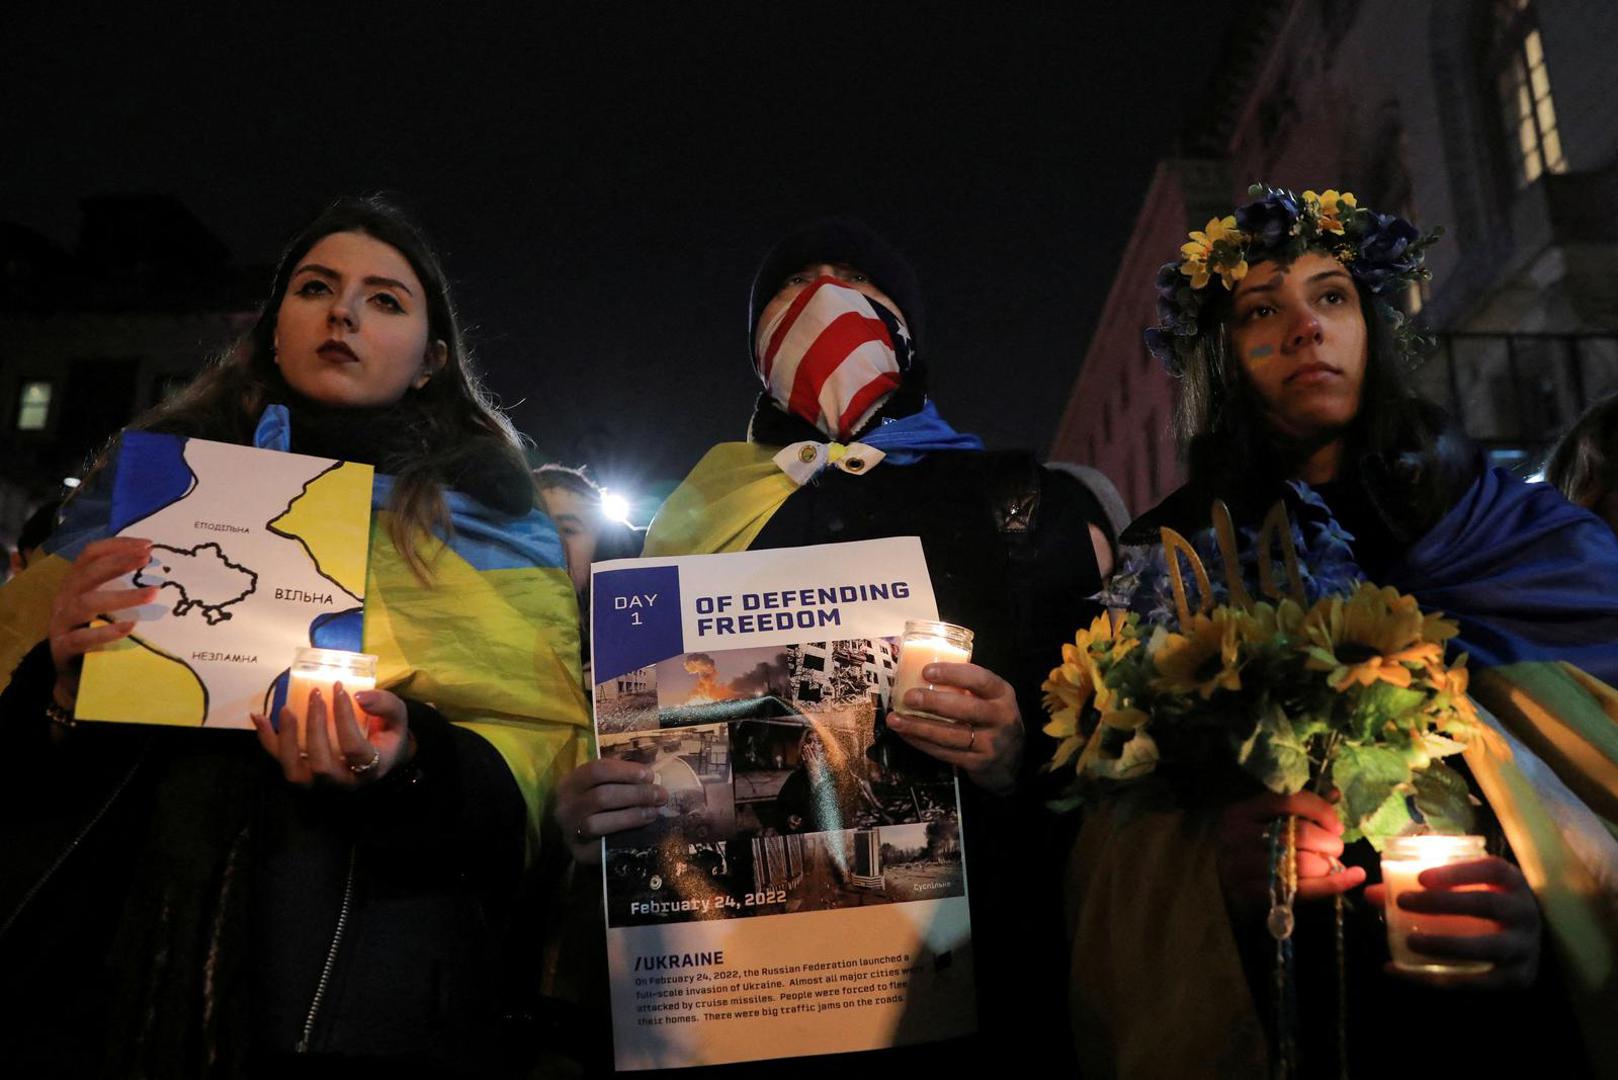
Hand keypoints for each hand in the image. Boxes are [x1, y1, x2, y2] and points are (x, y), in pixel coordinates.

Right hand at [47, 537, 159, 707]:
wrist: (70, 673)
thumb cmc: (92, 633)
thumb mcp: (103, 607)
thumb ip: (120, 588)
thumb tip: (159, 568)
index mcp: (75, 584)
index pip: (90, 555)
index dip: (116, 546)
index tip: (148, 544)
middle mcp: (65, 599)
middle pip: (87, 574)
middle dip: (118, 563)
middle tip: (148, 559)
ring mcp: (61, 624)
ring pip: (86, 603)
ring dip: (122, 597)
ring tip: (152, 594)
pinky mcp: (63, 648)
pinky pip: (82, 638)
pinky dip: (107, 632)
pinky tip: (130, 627)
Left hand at [251, 684, 411, 788]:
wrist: (379, 759)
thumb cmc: (387, 737)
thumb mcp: (398, 719)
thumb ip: (385, 705)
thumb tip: (359, 695)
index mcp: (370, 769)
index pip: (353, 748)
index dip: (344, 719)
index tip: (339, 689)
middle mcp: (342, 783)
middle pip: (322, 764)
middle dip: (315, 727)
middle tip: (315, 695)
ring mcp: (318, 785)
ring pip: (295, 771)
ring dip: (288, 739)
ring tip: (287, 710)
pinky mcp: (301, 777)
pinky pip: (278, 762)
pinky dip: (266, 740)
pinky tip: (258, 717)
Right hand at [556, 758, 667, 864]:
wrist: (578, 834)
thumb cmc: (595, 803)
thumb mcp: (601, 784)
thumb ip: (620, 778)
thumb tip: (650, 777)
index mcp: (571, 782)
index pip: (597, 770)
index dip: (626, 772)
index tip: (650, 775)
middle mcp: (565, 806)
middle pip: (601, 796)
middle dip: (636, 795)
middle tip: (661, 795)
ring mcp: (569, 831)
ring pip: (597, 823)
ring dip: (630, 817)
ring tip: (653, 812)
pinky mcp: (578, 852)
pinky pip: (599, 847)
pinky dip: (620, 837)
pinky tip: (639, 832)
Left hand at [884, 662, 1023, 794]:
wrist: (1012, 763)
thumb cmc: (992, 721)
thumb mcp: (991, 700)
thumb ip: (968, 688)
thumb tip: (920, 671)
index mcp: (1002, 694)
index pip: (980, 679)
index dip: (953, 674)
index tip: (927, 671)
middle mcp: (1001, 717)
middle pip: (966, 709)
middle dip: (934, 702)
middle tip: (908, 697)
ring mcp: (991, 743)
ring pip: (951, 735)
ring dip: (920, 727)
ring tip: (895, 720)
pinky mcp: (979, 764)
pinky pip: (946, 753)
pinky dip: (923, 744)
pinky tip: (907, 735)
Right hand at [1216, 790, 1364, 917]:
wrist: (1218, 885)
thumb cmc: (1250, 849)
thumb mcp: (1264, 823)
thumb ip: (1297, 810)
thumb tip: (1336, 794)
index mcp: (1242, 812)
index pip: (1288, 801)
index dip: (1320, 811)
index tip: (1337, 826)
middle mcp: (1237, 836)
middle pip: (1298, 834)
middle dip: (1328, 842)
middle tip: (1336, 849)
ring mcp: (1241, 866)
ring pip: (1300, 864)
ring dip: (1327, 866)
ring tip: (1332, 866)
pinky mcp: (1250, 894)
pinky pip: (1300, 890)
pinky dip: (1331, 885)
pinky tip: (1350, 879)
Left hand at [1364, 856, 1539, 988]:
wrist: (1525, 943)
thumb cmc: (1484, 906)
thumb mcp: (1464, 890)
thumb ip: (1421, 889)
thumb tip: (1372, 894)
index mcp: (1512, 883)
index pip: (1491, 869)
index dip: (1458, 872)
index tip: (1421, 878)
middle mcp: (1526, 913)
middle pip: (1488, 904)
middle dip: (1443, 903)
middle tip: (1403, 902)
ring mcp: (1525, 949)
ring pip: (1486, 947)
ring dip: (1444, 945)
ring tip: (1408, 941)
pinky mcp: (1518, 979)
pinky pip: (1478, 982)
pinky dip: (1437, 979)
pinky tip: (1403, 971)